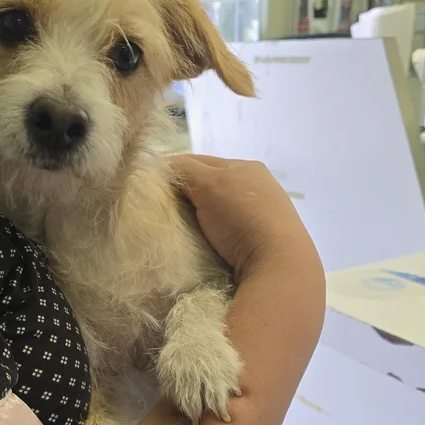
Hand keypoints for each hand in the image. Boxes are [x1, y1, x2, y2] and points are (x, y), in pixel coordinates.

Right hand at [169, 155, 316, 278]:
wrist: (277, 263)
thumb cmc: (243, 216)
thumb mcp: (209, 184)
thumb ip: (184, 171)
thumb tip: (161, 168)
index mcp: (245, 167)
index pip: (197, 161)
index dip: (172, 171)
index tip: (148, 186)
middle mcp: (254, 186)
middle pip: (206, 184)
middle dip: (184, 194)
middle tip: (159, 209)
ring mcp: (259, 214)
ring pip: (215, 208)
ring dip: (196, 215)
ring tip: (177, 228)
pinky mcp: (259, 241)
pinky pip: (225, 230)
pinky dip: (210, 232)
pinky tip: (199, 241)